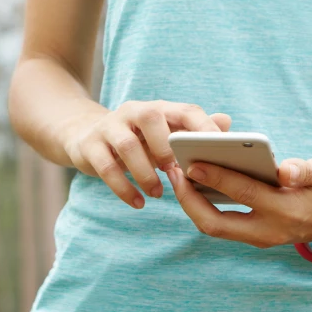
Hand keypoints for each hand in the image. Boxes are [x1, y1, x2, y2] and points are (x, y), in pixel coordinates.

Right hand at [63, 100, 231, 207]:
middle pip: (150, 116)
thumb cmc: (137, 141)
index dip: (203, 127)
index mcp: (158, 109)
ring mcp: (108, 127)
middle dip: (165, 146)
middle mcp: (132, 112)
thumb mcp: (163, 136)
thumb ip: (193, 131)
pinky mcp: (89, 146)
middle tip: (174, 172)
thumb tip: (227, 122)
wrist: (84, 137)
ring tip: (157, 194)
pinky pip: (106, 167)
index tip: (217, 150)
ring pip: (127, 145)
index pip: (185, 110)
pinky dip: (123, 188)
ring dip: (144, 173)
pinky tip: (138, 203)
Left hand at [167, 158, 311, 248]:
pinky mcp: (254, 235)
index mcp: (286, 211)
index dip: (215, 178)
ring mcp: (259, 237)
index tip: (192, 163)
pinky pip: (221, 224)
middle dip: (189, 200)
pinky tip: (194, 183)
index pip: (243, 194)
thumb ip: (307, 170)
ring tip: (178, 175)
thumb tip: (285, 169)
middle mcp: (268, 231)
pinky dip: (203, 206)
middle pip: (215, 224)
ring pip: (214, 227)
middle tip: (174, 172)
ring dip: (192, 204)